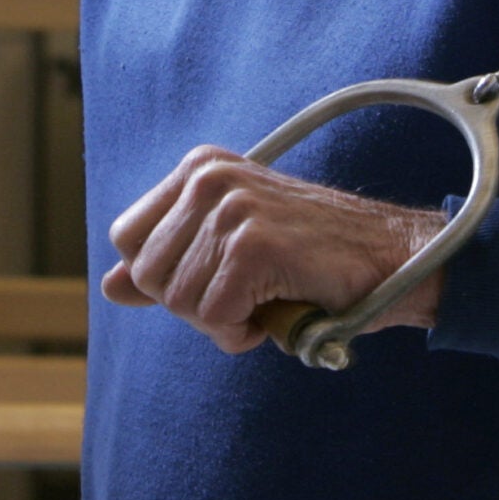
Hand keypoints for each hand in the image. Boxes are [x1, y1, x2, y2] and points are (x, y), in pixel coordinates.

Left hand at [101, 145, 443, 353]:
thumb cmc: (311, 257)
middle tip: (245, 295)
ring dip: (222, 322)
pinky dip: (243, 332)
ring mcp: (231, 207)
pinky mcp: (253, 244)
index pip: (127, 237)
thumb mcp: (228, 250)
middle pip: (148, 275)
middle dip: (191, 304)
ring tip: (266, 300)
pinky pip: (214, 318)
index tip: (214, 278)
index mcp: (199, 167)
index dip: (163, 276)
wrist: (389, 257)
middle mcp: (209, 177)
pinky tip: (278, 310)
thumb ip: (169, 263)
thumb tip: (109, 287)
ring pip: (179, 302)